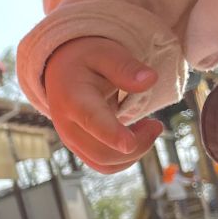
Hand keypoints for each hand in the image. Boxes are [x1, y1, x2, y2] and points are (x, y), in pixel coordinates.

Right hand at [42, 37, 165, 172]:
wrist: (61, 72)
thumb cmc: (85, 61)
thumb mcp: (105, 53)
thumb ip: (125, 67)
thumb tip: (150, 80)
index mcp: (73, 100)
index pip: (92, 121)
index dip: (111, 134)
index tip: (129, 143)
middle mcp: (68, 127)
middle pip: (102, 152)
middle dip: (136, 145)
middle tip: (156, 124)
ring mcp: (73, 141)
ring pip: (105, 164)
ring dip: (133, 154)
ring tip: (149, 128)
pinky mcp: (80, 149)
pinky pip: (104, 164)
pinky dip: (126, 157)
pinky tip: (136, 136)